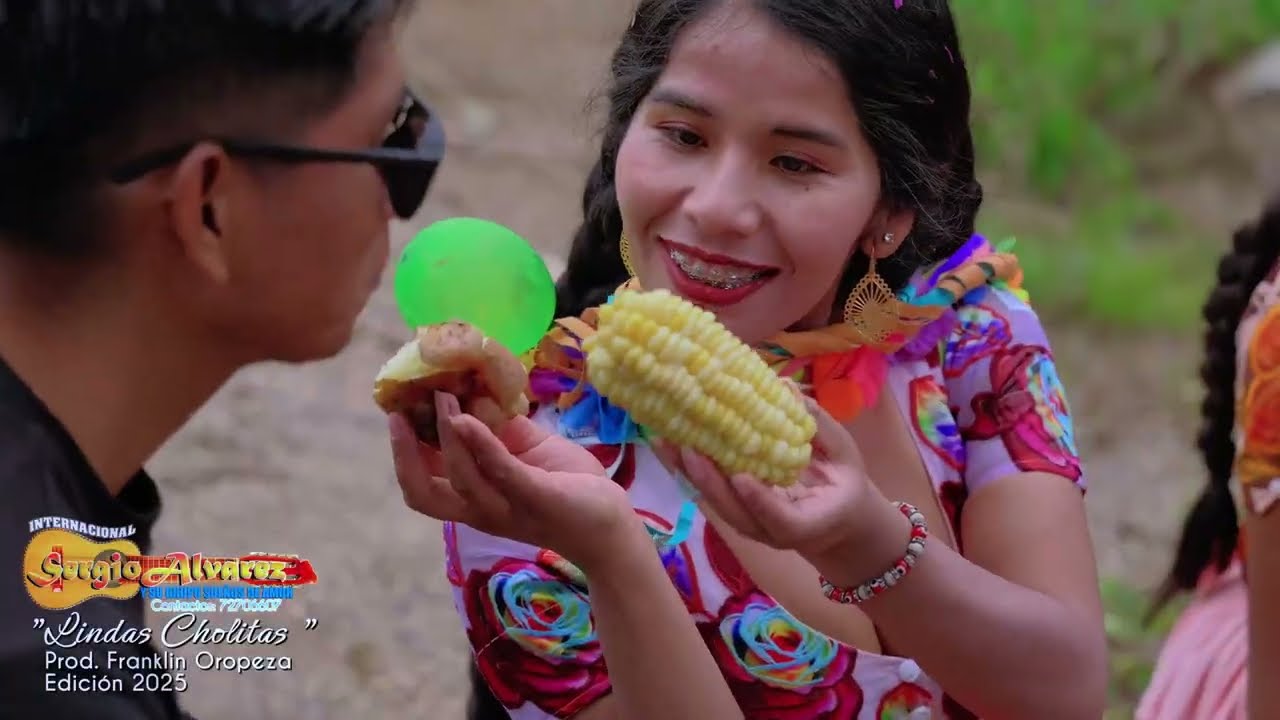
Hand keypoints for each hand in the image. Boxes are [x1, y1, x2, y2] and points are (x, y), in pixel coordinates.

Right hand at [389, 392, 636, 569]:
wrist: (611, 525)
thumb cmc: (568, 489)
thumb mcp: (526, 455)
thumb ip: (499, 433)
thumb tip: (477, 394)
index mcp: (474, 501)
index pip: (423, 485)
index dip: (402, 454)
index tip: (394, 416)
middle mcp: (481, 511)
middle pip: (423, 493)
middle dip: (403, 455)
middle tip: (396, 415)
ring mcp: (507, 508)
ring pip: (460, 477)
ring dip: (445, 435)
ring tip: (443, 398)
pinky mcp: (535, 498)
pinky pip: (501, 471)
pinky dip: (479, 443)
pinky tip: (466, 417)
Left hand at [652, 396, 882, 559]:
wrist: (835, 525)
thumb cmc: (842, 487)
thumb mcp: (845, 456)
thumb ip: (819, 427)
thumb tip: (786, 388)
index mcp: (805, 523)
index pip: (779, 518)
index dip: (760, 500)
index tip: (743, 477)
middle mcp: (769, 531)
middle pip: (734, 513)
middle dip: (709, 481)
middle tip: (689, 447)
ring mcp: (746, 523)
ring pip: (713, 503)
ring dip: (687, 472)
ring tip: (665, 438)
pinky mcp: (732, 510)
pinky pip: (707, 491)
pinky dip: (686, 468)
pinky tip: (668, 441)